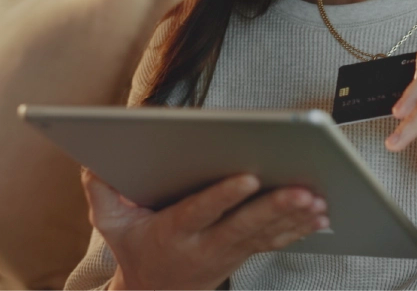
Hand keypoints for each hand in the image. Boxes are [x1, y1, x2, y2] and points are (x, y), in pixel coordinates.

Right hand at [81, 169, 327, 290]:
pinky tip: (321, 217)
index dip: (223, 196)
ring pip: (266, 234)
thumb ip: (104, 194)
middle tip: (302, 191)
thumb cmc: (138, 249)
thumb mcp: (112, 226)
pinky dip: (299, 230)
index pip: (200, 212)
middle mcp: (207, 243)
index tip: (248, 177)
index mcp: (175, 232)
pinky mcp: (246, 252)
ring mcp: (230, 251)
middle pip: (244, 225)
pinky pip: (275, 242)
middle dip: (274, 208)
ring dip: (295, 218)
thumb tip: (94, 165)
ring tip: (319, 200)